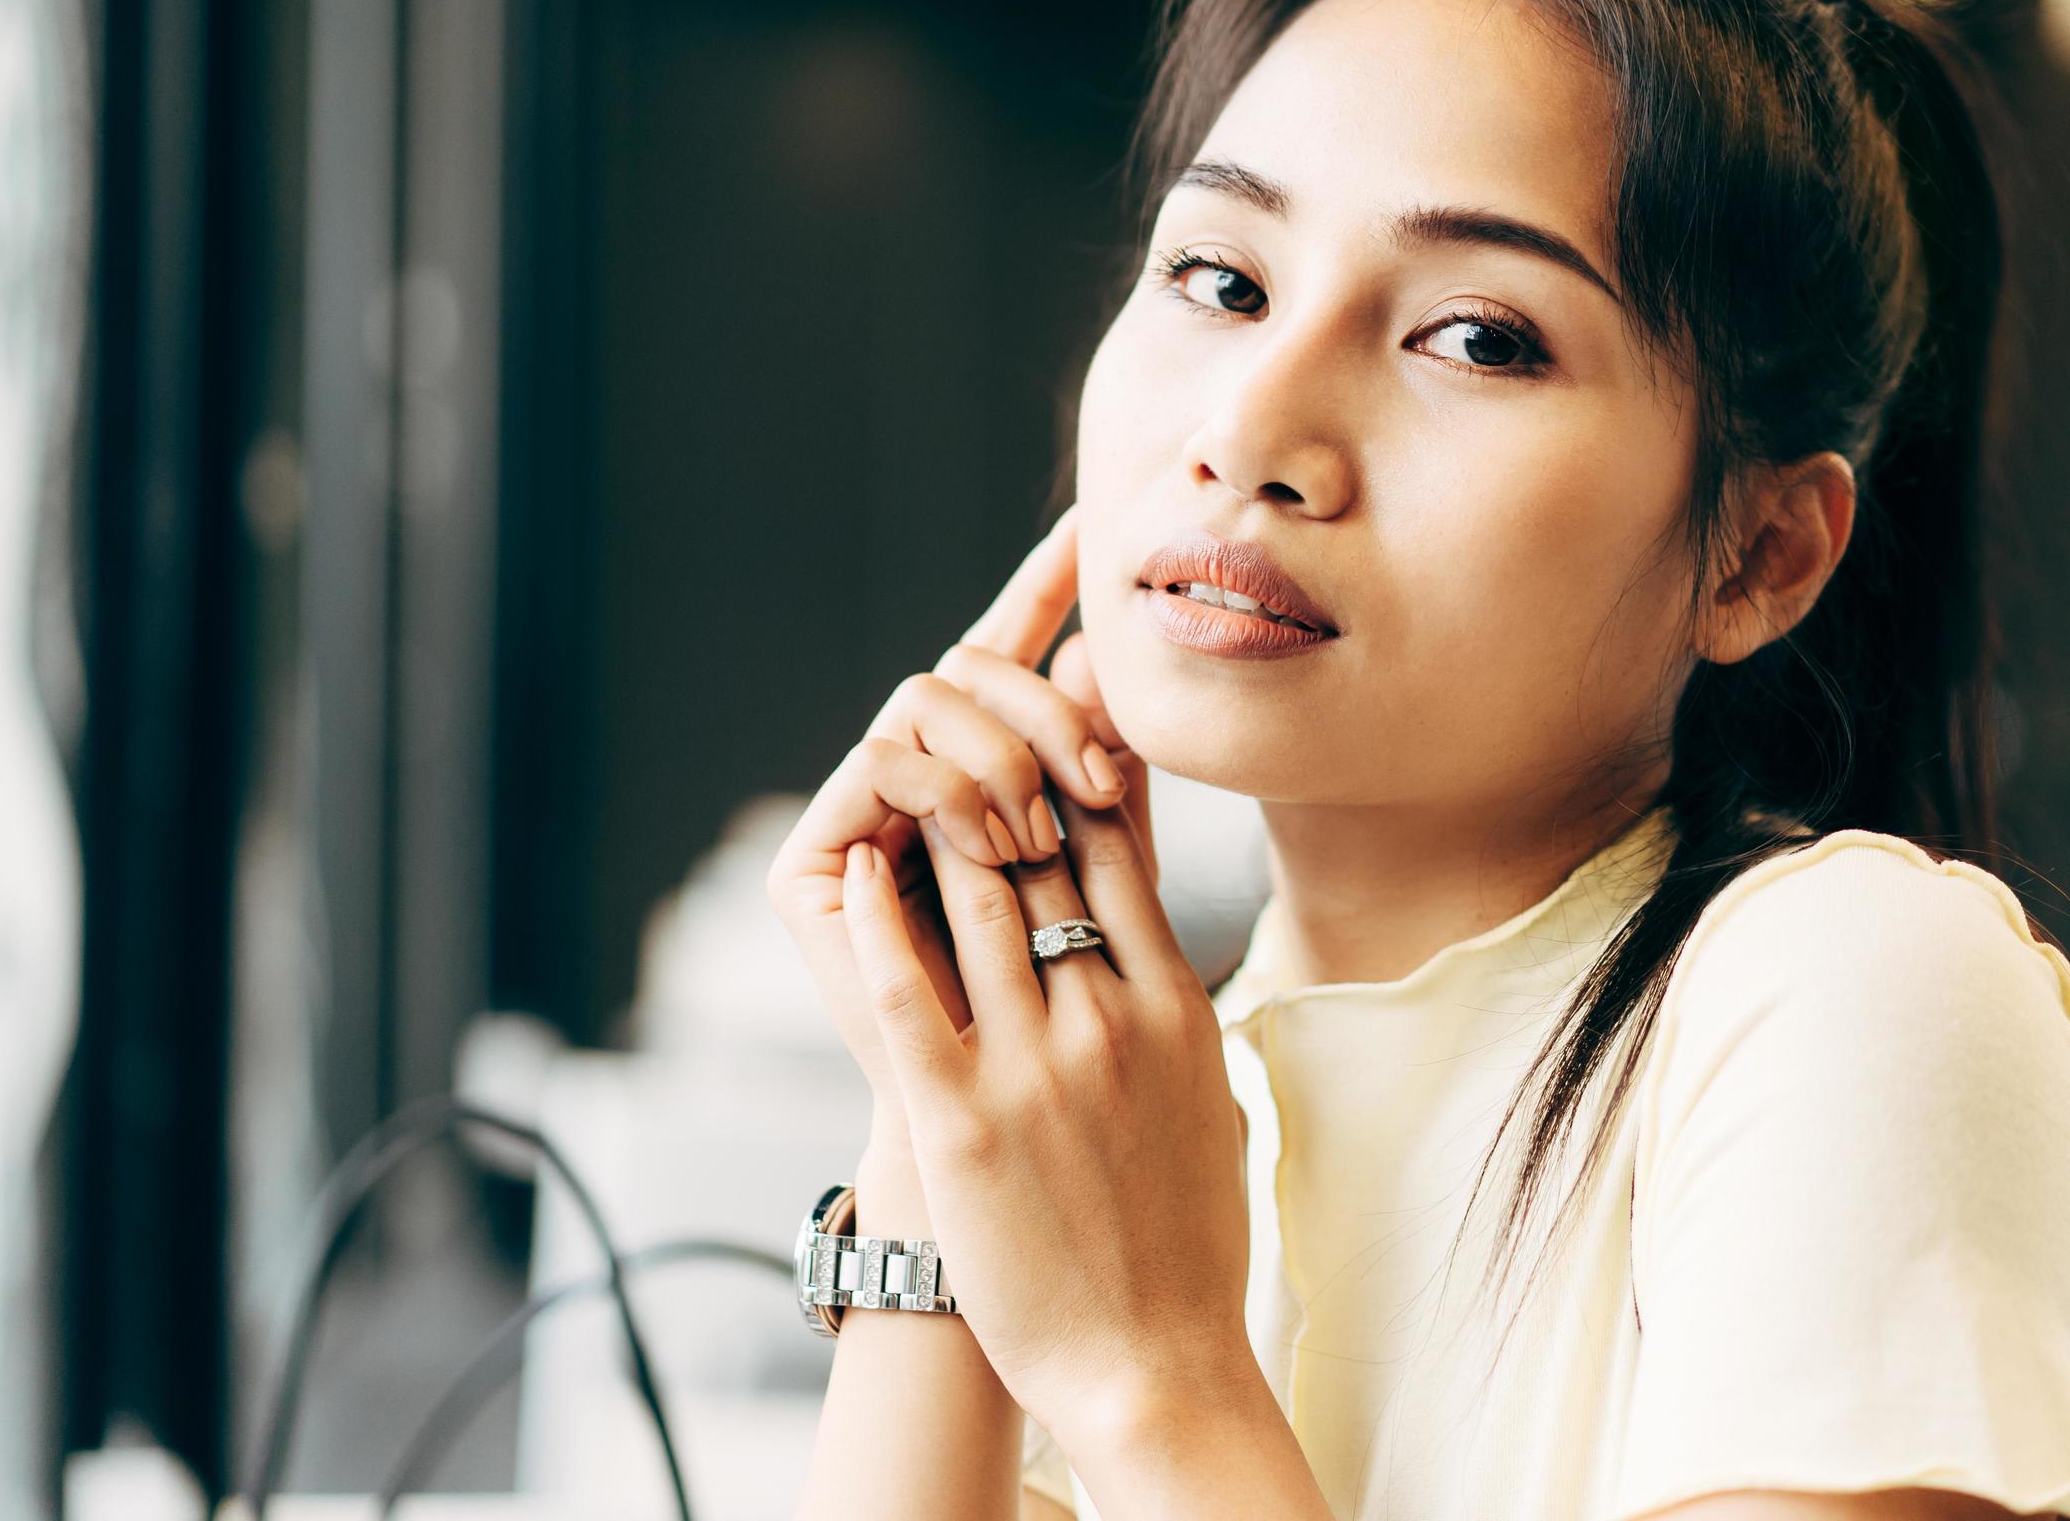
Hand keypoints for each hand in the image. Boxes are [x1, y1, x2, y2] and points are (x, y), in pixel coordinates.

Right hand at [766, 504, 1135, 1107]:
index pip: (1009, 660)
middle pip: (968, 670)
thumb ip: (1113, 780)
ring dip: (1001, 757)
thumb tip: (1117, 662)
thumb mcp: (1115, 882)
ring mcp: (858, 818)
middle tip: (1102, 782)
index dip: (1039, 589)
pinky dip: (947, 789)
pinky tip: (999, 843)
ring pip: (924, 702)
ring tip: (1046, 838)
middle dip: (1045, 709)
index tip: (1085, 527)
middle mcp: (910, 783)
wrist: (1024, 1150)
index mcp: (981, 777)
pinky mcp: (813, 864)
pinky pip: (881, 764)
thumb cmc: (1077, 1028)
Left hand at [826, 571, 1258, 1457]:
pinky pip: (913, 991)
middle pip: (1050, 848)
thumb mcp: (1211, 1090)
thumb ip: (1185, 996)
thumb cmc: (1188, 1238)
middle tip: (963, 707)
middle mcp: (1111, 1018)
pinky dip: (882, 917)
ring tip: (903, 763)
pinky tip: (859, 863)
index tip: (1048, 705)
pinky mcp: (965, 1120)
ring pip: (981, 896)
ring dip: (940, 817)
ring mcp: (1037, 1065)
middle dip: (1004, 768)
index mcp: (1179, 1005)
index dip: (1078, 762)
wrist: (1158, 1364)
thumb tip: (1163, 925)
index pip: (1122, 847)